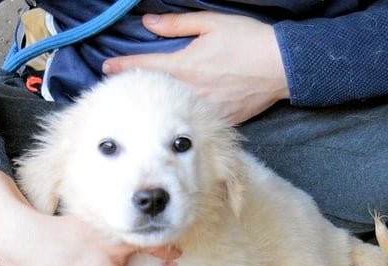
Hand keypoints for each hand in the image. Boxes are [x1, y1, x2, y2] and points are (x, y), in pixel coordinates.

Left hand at [102, 12, 288, 124]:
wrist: (281, 66)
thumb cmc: (248, 40)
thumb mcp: (211, 24)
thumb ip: (176, 26)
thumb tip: (148, 23)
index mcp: (186, 66)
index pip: (145, 67)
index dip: (123, 66)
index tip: (106, 68)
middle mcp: (192, 91)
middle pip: (157, 92)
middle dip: (140, 89)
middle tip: (124, 89)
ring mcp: (206, 108)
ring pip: (176, 108)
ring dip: (162, 105)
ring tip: (148, 105)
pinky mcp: (222, 119)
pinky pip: (198, 118)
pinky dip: (188, 115)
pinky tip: (180, 116)